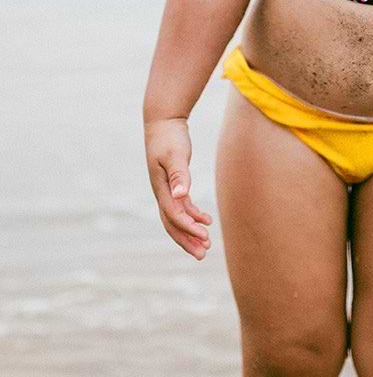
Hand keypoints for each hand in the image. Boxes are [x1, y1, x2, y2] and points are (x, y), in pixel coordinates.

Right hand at [143, 117, 212, 259]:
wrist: (162, 122)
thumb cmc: (169, 136)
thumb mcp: (175, 154)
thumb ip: (179, 175)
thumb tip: (181, 196)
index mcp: (161, 188)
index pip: (174, 215)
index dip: (188, 228)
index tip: (205, 237)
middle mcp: (161, 193)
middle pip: (172, 223)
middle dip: (186, 240)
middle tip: (202, 254)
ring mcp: (166, 190)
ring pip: (177, 218)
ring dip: (190, 231)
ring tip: (206, 244)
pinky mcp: (173, 184)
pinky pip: (182, 206)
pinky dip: (193, 215)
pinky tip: (206, 220)